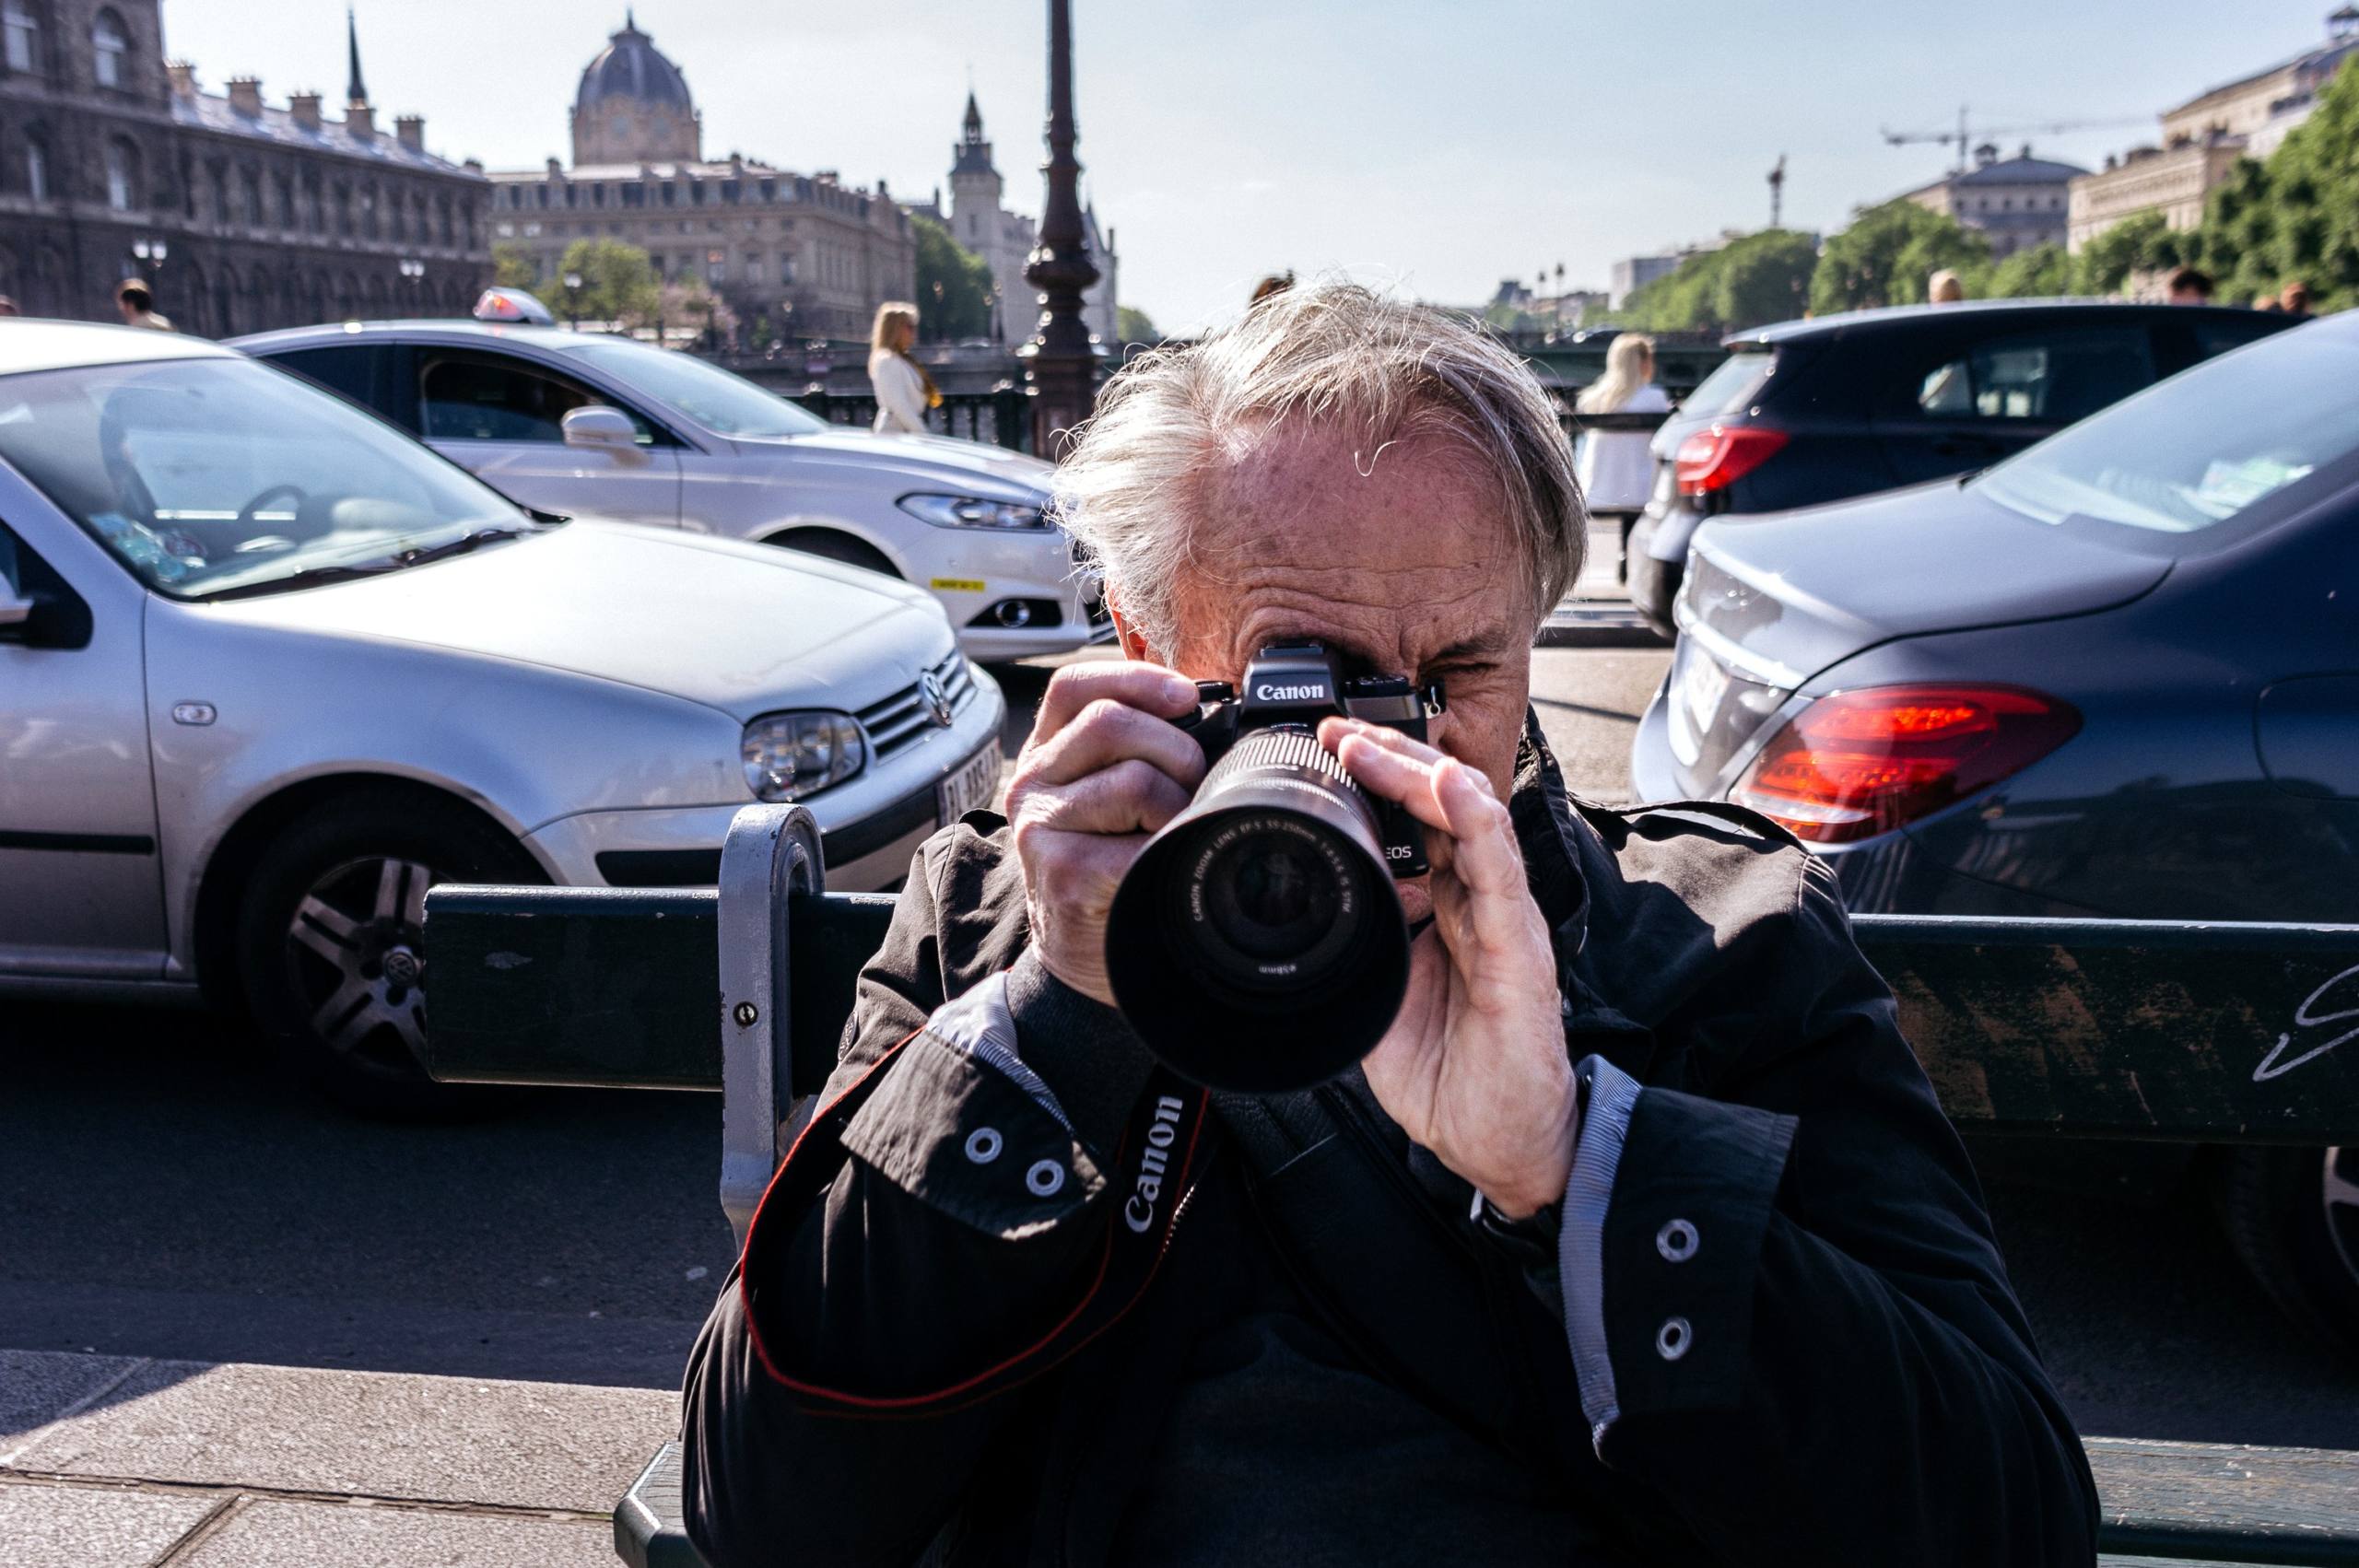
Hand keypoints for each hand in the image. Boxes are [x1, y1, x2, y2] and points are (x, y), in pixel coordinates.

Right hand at [1005, 661, 1207, 1005]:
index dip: (1135, 679)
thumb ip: (1139, 749)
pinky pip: (1138, 838)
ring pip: (1134, 777)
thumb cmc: (1113, 867)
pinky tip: (1157, 864)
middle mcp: (1031, 782)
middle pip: (1112, 722)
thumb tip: (1212, 717)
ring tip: (1170, 834)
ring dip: (1176, 806)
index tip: (1187, 697)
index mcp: (1046, 753)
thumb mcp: (1114, 797)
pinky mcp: (1060, 870)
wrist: (1086, 953)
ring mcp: (1040, 827)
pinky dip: (1166, 848)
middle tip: (1192, 788)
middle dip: (1175, 749)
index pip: (1075, 686)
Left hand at [1320, 718, 1576, 1217]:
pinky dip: (1476, 825)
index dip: (1379, 781)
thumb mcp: (1380, 1001)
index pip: (1418, 824)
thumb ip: (1359, 948)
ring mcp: (1503, 922)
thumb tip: (1313, 910)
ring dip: (1421, 775)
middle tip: (1340, 729)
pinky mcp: (1520, 951)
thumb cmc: (1455, 1079)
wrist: (1501, 1148)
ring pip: (1473, 821)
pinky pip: (1500, 874)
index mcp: (1448, 911)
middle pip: (1444, 806)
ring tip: (1375, 743)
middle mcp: (1480, 904)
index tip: (1328, 750)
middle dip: (1393, 758)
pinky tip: (1452, 789)